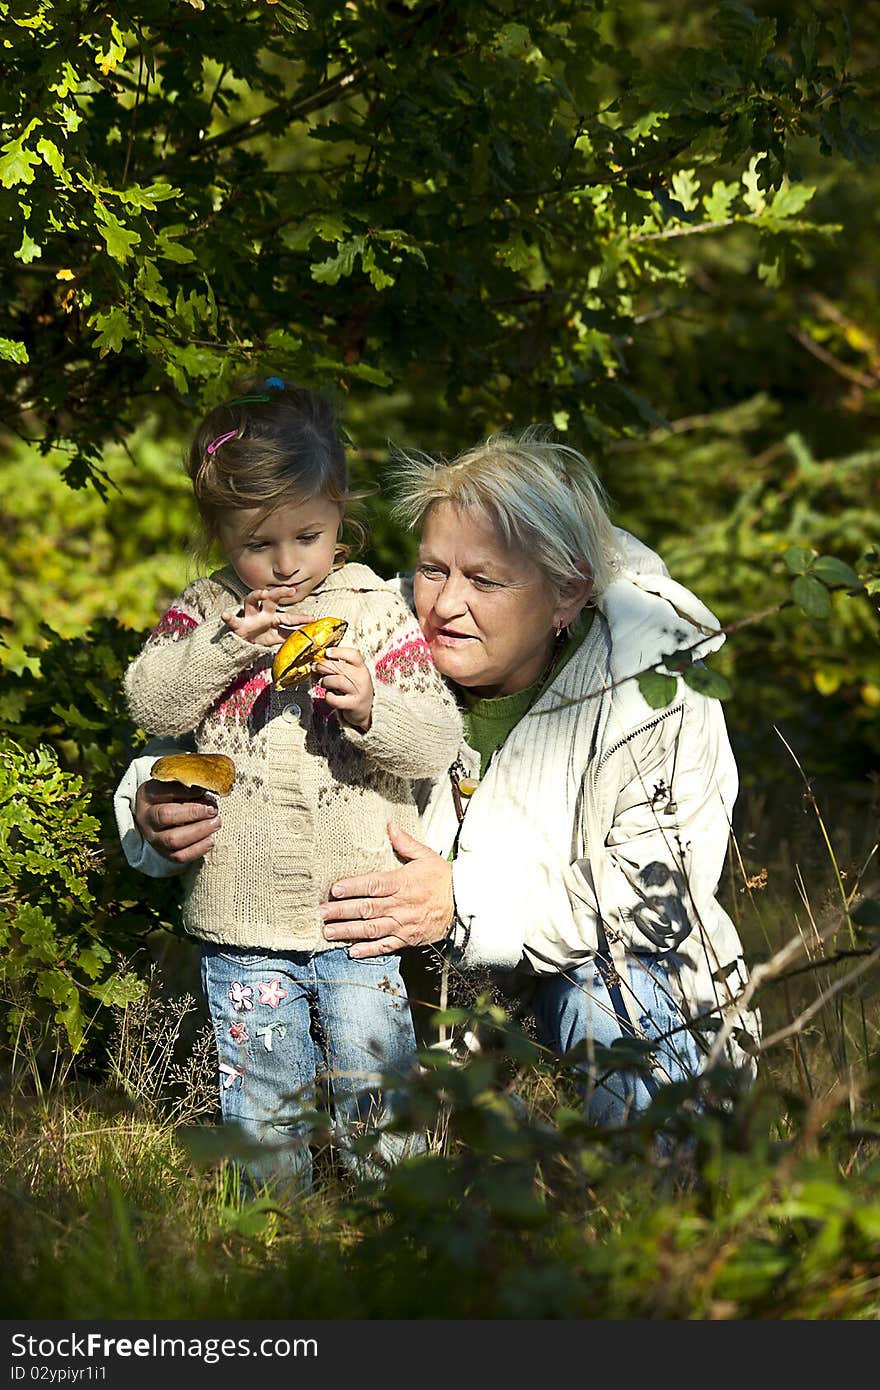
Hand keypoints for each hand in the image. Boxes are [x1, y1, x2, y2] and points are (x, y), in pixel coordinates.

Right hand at [135, 779, 220, 863]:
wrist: (161, 820)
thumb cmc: (172, 798)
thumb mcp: (174, 785)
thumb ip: (187, 785)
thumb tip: (207, 787)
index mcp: (146, 796)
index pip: (162, 792)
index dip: (184, 792)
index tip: (203, 791)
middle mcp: (146, 818)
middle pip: (165, 816)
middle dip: (193, 813)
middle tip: (213, 809)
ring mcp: (154, 838)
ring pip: (173, 839)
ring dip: (199, 831)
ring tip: (216, 823)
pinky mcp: (165, 854)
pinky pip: (180, 856)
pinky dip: (198, 849)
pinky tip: (211, 839)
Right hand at [220, 586, 303, 646]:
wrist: (241, 647)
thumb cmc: (259, 639)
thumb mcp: (276, 639)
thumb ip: (288, 637)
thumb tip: (305, 638)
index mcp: (273, 618)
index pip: (288, 617)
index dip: (300, 618)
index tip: (312, 619)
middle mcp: (262, 614)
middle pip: (271, 599)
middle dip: (280, 593)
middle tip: (290, 590)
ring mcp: (249, 618)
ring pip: (250, 601)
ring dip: (256, 595)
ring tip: (262, 593)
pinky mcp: (237, 626)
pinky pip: (232, 620)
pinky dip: (228, 617)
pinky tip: (225, 615)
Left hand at [312, 645, 373, 731]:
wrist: (364, 712)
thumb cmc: (353, 692)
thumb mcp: (349, 677)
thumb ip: (337, 668)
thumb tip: (317, 662)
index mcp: (361, 668)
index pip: (353, 654)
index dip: (338, 652)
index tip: (327, 653)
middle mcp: (362, 678)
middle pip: (341, 667)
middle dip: (324, 666)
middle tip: (316, 667)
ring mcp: (359, 691)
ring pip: (338, 681)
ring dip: (326, 681)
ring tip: (323, 683)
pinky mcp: (354, 704)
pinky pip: (335, 699)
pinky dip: (328, 697)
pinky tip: (329, 695)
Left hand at [320, 822, 453, 957]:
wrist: (464, 904)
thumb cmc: (444, 880)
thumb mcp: (427, 857)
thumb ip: (405, 843)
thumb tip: (390, 826)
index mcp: (403, 882)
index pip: (374, 884)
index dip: (354, 887)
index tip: (335, 889)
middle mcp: (401, 905)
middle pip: (367, 908)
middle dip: (342, 911)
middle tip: (321, 913)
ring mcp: (403, 924)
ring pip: (372, 929)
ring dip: (348, 931)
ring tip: (328, 932)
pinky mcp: (408, 939)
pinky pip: (386, 946)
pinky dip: (369, 950)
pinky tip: (352, 952)